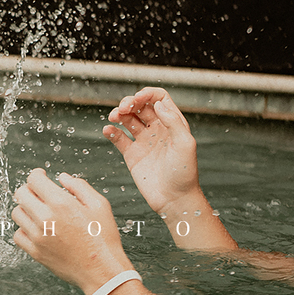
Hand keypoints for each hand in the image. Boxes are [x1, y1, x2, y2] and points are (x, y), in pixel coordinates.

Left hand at [12, 169, 132, 294]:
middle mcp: (45, 218)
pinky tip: (36, 228)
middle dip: (30, 189)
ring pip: (17, 213)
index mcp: (61, 203)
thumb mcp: (99, 205)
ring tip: (39, 211)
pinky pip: (18, 235)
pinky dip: (24, 229)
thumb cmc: (103, 239)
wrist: (102, 271)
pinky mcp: (35, 252)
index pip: (34, 179)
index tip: (41, 176)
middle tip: (39, 193)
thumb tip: (62, 177)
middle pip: (21, 194)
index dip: (37, 174)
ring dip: (26, 209)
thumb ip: (79, 186)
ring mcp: (38, 236)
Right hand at [104, 87, 200, 215]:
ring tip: (113, 117)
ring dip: (118, 114)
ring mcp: (144, 141)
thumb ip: (173, 122)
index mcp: (172, 124)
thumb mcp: (185, 144)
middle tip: (122, 108)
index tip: (137, 98)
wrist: (174, 200)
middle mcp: (157, 130)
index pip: (159, 99)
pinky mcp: (132, 154)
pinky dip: (111, 131)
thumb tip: (158, 103)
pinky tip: (108, 130)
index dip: (147, 94)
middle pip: (140, 106)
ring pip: (127, 119)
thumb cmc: (184, 174)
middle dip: (129, 102)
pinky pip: (118, 138)